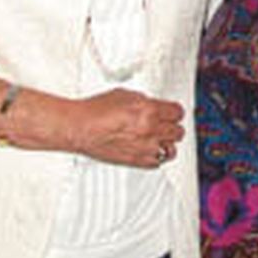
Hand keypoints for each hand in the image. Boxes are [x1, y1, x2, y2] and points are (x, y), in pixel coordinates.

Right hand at [68, 89, 183, 168]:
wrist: (78, 127)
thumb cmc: (94, 111)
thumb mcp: (125, 95)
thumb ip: (145, 101)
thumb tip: (154, 105)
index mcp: (148, 110)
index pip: (178, 112)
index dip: (175, 111)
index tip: (174, 112)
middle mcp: (149, 130)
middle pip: (178, 131)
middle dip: (173, 126)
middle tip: (168, 125)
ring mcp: (144, 147)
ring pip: (172, 149)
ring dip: (168, 143)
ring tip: (162, 139)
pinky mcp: (136, 161)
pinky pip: (157, 162)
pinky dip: (156, 156)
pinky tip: (151, 150)